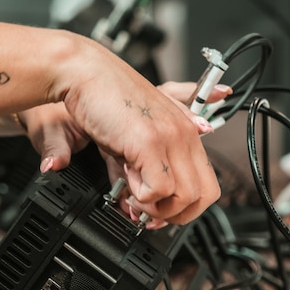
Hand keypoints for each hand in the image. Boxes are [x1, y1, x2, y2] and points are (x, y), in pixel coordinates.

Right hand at [59, 44, 225, 224]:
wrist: (83, 75)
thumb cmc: (104, 101)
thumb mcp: (130, 140)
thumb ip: (139, 173)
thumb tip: (139, 208)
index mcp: (186, 131)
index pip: (207, 185)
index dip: (185, 208)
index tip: (160, 211)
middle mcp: (185, 134)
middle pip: (204, 196)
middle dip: (175, 214)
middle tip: (148, 212)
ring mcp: (171, 138)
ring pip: (185, 196)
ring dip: (156, 207)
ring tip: (134, 194)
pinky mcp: (150, 142)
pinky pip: (159, 189)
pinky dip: (142, 197)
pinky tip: (127, 181)